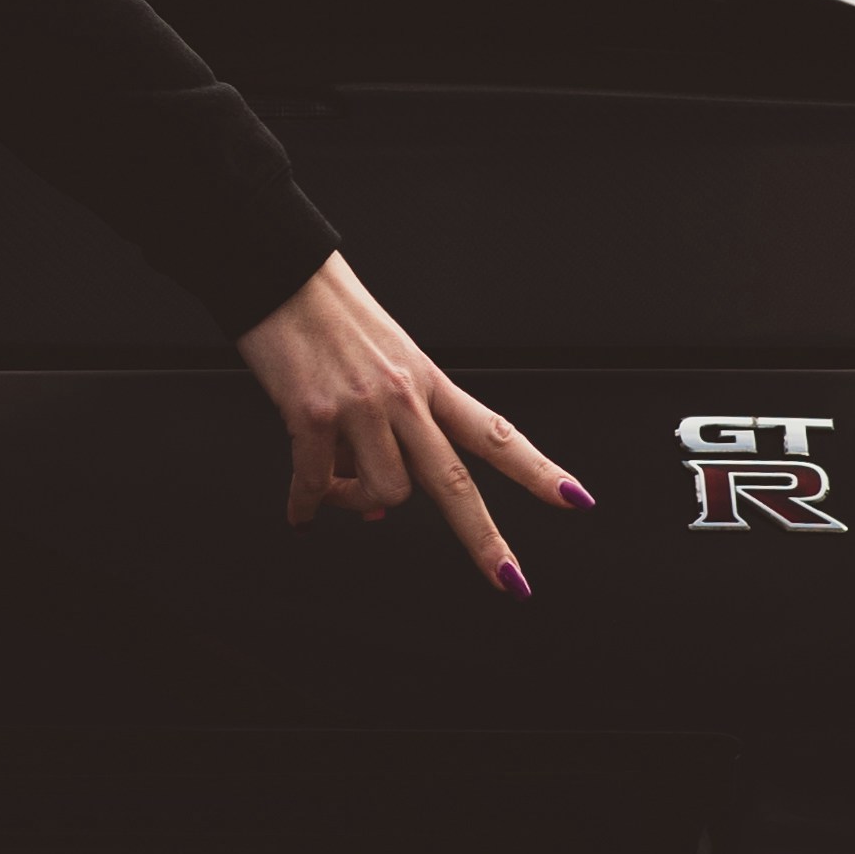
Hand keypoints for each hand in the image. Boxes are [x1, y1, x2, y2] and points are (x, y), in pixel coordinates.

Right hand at [232, 251, 593, 598]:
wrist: (280, 273)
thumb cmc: (328, 315)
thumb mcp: (379, 365)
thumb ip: (387, 434)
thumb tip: (376, 507)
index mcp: (428, 381)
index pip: (494, 432)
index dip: (537, 469)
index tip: (574, 499)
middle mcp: (403, 396)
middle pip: (454, 482)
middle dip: (486, 539)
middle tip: (510, 580)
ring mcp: (361, 407)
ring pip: (383, 494)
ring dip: (358, 504)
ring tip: (334, 490)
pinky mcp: (313, 414)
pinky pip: (317, 484)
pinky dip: (307, 506)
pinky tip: (302, 512)